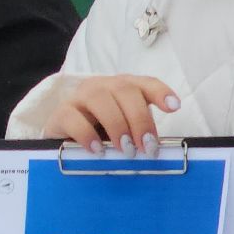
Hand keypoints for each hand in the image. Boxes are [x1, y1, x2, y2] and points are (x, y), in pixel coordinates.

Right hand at [41, 74, 178, 156]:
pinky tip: (97, 150)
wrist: (64, 139)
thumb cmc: (102, 134)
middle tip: (147, 147)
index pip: (144, 82)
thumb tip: (157, 151)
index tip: (174, 107)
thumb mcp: (126, 131)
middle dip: (140, 119)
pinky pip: (73, 118)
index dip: (160, 92)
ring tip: (126, 150)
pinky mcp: (60, 113)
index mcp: (122, 88)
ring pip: (99, 98)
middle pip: (124, 89)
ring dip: (117, 125)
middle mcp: (101, 86)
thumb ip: (140, 134)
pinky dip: (88, 135)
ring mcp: (78, 97)